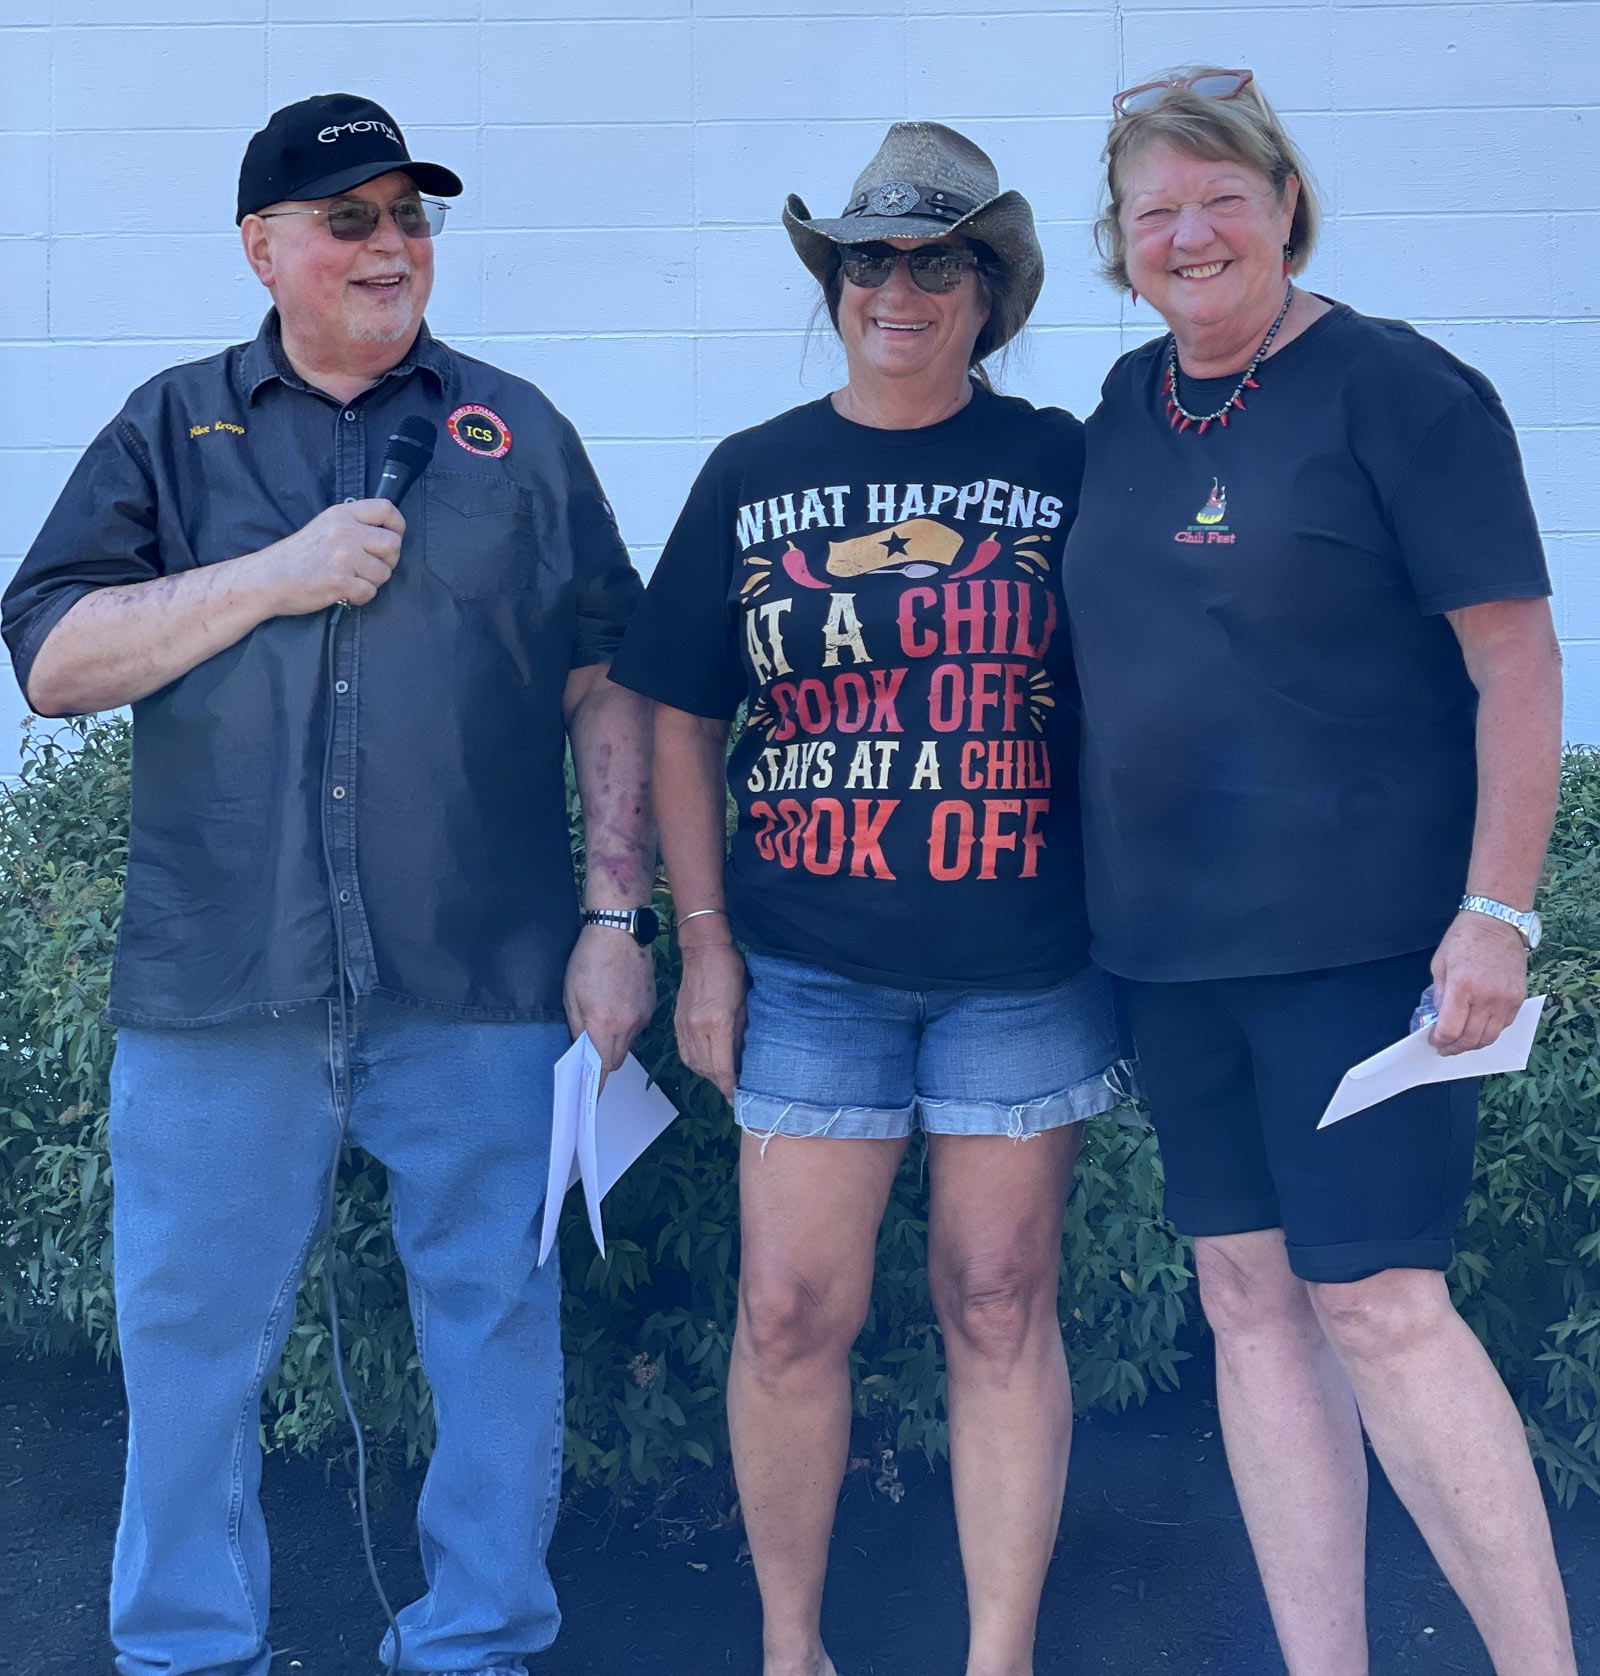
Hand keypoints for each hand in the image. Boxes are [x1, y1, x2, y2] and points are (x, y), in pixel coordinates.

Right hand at [245, 500, 404, 614]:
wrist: (267, 578)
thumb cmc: (297, 556)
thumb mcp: (324, 526)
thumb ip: (353, 524)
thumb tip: (386, 532)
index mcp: (341, 514)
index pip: (386, 509)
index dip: (397, 525)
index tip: (393, 536)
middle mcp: (345, 532)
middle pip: (393, 544)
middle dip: (388, 560)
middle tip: (370, 566)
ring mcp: (343, 557)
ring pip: (384, 572)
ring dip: (372, 581)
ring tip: (351, 579)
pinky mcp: (340, 581)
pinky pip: (370, 592)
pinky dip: (360, 597)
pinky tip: (344, 591)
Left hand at [563, 925, 656, 1074]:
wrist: (620, 931)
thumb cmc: (589, 958)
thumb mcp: (571, 995)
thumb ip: (577, 1028)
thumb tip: (581, 1050)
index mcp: (604, 1024)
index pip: (602, 1067)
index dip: (595, 1083)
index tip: (590, 1095)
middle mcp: (628, 1025)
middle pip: (616, 1060)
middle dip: (602, 1063)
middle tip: (588, 1055)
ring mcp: (643, 1016)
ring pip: (627, 1044)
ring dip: (614, 1043)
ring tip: (601, 1021)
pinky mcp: (651, 1006)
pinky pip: (636, 1027)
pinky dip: (624, 1026)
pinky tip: (614, 1006)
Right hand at [674, 939, 747, 1103]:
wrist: (703, 949)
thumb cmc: (731, 971)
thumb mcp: (746, 1002)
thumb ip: (742, 1033)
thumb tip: (741, 1058)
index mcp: (717, 1023)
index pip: (722, 1067)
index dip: (730, 1087)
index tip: (738, 1099)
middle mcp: (697, 1028)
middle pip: (706, 1069)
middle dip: (720, 1083)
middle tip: (734, 1091)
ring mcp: (684, 1025)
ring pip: (693, 1063)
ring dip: (707, 1075)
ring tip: (721, 1079)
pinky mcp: (678, 1021)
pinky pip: (685, 1052)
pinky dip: (696, 1063)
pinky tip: (706, 1063)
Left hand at [1429, 909, 1528, 1054]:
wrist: (1497, 922)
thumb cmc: (1464, 939)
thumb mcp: (1439, 965)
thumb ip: (1439, 995)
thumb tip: (1438, 1019)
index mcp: (1462, 987)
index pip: (1451, 1029)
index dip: (1439, 1040)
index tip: (1433, 1041)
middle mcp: (1487, 997)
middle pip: (1471, 1038)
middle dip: (1455, 1048)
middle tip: (1445, 1048)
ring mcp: (1506, 1000)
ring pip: (1490, 1037)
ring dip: (1473, 1045)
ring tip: (1460, 1043)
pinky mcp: (1519, 999)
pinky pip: (1504, 1026)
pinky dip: (1490, 1032)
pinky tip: (1478, 1028)